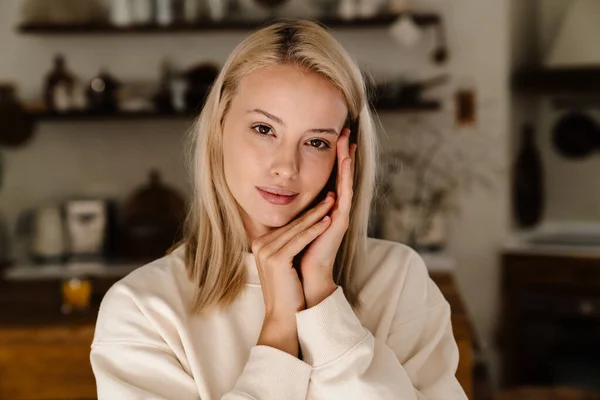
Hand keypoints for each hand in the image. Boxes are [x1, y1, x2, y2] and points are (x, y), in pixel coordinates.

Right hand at [252, 193, 334, 356]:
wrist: (284, 315)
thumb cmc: (288, 290)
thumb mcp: (284, 262)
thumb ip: (286, 244)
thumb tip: (299, 227)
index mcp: (259, 244)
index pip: (288, 225)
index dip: (307, 213)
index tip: (322, 201)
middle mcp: (259, 245)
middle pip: (293, 224)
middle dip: (314, 210)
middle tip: (331, 195)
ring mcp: (266, 251)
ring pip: (298, 229)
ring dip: (317, 215)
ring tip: (333, 203)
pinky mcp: (276, 259)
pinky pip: (300, 240)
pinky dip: (315, 229)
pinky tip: (328, 221)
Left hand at [300, 128, 356, 308]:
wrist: (304, 281)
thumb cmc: (297, 257)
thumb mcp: (293, 228)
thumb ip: (293, 213)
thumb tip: (277, 198)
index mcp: (325, 211)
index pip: (332, 179)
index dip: (334, 159)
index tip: (334, 139)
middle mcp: (335, 211)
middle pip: (341, 176)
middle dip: (343, 154)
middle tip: (346, 132)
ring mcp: (339, 216)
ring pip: (346, 181)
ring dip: (347, 160)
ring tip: (348, 141)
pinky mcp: (340, 222)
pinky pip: (345, 194)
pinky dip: (346, 176)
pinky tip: (346, 161)